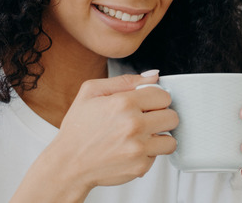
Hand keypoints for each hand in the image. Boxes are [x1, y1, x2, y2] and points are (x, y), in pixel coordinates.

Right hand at [50, 72, 178, 190]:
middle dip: (161, 116)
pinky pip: (158, 157)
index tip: (147, 104)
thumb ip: (125, 80)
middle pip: (172, 117)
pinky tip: (131, 149)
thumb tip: (154, 75)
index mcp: (123, 103)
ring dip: (159, 137)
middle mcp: (133, 125)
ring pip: (170, 140)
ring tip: (142, 136)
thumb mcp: (91, 91)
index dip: (155, 98)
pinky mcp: (140, 167)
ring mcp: (138, 148)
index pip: (163, 95)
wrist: (69, 163)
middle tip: (146, 119)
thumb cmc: (78, 127)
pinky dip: (148, 154)